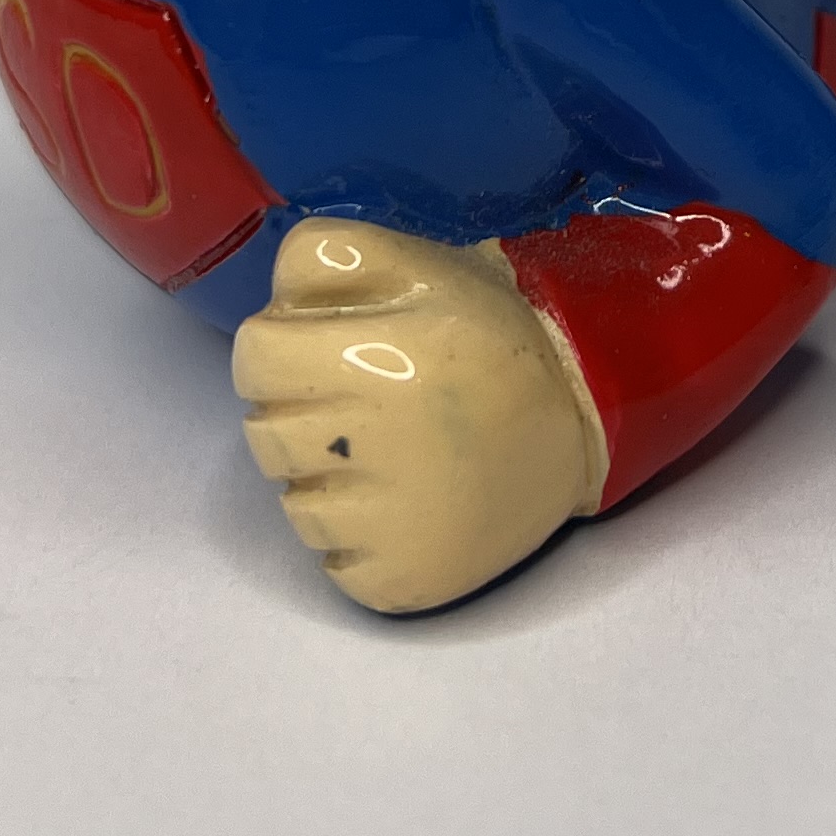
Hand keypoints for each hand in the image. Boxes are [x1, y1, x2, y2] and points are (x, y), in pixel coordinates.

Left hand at [233, 221, 605, 613]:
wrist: (582, 413)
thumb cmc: (486, 333)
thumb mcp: (414, 259)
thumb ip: (323, 256)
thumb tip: (270, 306)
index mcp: (376, 359)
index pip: (253, 361)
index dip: (280, 349)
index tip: (323, 352)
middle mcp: (379, 448)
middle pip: (264, 434)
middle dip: (298, 411)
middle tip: (361, 402)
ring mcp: (391, 527)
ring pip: (294, 506)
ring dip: (326, 479)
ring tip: (390, 454)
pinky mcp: (403, 579)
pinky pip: (333, 565)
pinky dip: (355, 540)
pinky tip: (402, 507)